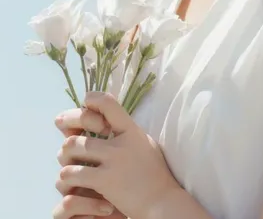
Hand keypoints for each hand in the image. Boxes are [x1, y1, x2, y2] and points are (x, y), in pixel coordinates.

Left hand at [54, 91, 180, 218]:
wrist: (161, 202)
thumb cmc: (153, 174)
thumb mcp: (144, 143)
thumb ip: (126, 132)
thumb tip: (108, 118)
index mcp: (132, 129)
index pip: (109, 103)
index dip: (93, 98)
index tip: (85, 102)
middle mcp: (121, 141)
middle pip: (84, 124)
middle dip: (69, 127)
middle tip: (62, 129)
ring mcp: (113, 160)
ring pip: (73, 146)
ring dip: (65, 154)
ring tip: (67, 161)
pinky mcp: (104, 180)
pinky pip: (73, 172)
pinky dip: (68, 175)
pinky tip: (71, 179)